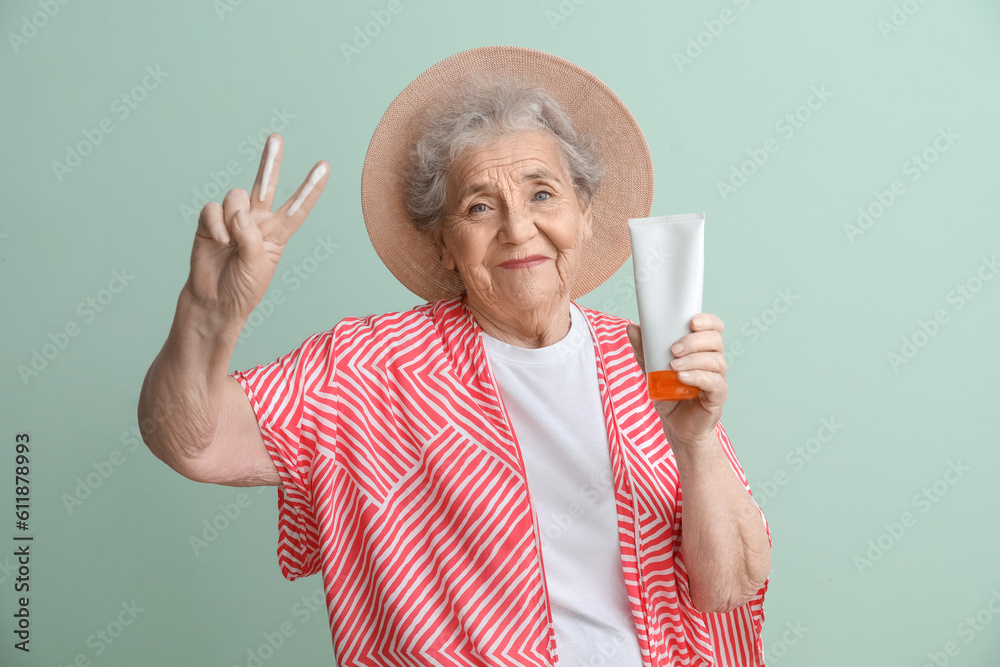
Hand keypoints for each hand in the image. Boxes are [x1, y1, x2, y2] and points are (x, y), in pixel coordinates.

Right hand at [185, 133, 328, 322]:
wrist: (214, 301)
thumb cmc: (243, 287)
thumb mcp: (258, 266)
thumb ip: (251, 237)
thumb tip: (238, 212)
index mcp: (278, 233)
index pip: (298, 207)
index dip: (311, 188)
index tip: (325, 166)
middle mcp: (257, 220)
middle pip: (267, 184)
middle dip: (271, 160)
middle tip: (275, 137)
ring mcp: (233, 218)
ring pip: (236, 196)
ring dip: (233, 218)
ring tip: (230, 242)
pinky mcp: (210, 221)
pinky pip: (213, 209)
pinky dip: (216, 224)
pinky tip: (218, 241)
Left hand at [626, 314, 727, 447]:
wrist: (677, 427)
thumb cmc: (670, 395)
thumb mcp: (652, 370)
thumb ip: (644, 350)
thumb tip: (632, 327)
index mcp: (701, 350)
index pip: (714, 328)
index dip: (707, 321)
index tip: (691, 322)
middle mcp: (713, 361)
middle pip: (715, 341)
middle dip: (694, 341)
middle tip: (673, 349)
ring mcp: (718, 378)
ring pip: (716, 360)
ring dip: (693, 360)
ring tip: (673, 366)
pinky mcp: (718, 396)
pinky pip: (715, 382)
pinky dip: (698, 377)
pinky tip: (682, 378)